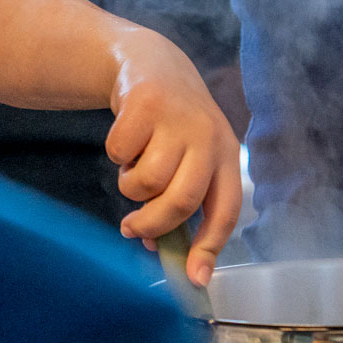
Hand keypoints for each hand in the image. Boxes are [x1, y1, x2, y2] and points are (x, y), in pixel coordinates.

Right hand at [106, 27, 242, 287]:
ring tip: (133, 168)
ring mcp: (178, 118)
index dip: (211, 246)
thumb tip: (156, 247)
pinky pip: (119, 153)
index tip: (195, 278)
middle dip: (152, 223)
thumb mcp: (187, 157)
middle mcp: (209, 135)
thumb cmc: (172, 126)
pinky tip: (126, 138)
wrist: (151, 65)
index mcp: (226, 155)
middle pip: (182, 200)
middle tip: (132, 229)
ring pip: (146, 181)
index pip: (226, 209)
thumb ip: (179, 199)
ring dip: (130, 185)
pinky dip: (115, 154)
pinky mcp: (145, 102)